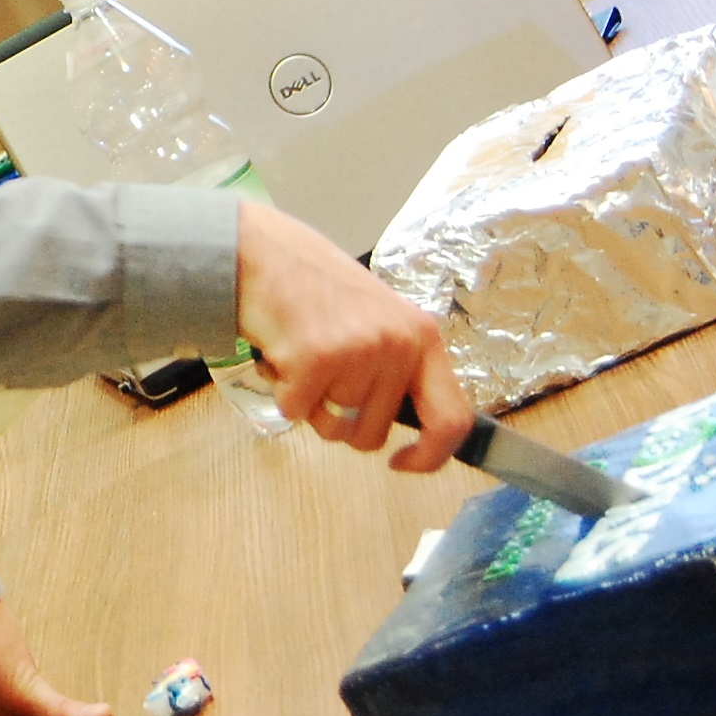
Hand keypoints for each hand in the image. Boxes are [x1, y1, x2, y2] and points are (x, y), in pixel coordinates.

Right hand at [235, 200, 472, 471]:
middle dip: (341, 422)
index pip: (452, 419)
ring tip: (301, 356)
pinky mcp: (317, 358)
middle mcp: (398, 344)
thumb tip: (412, 432)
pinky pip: (296, 412)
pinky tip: (281, 354)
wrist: (264, 253)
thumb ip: (398, 370)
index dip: (430, 456)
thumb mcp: (379, 323)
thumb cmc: (317, 290)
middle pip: (373, 433)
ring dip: (308, 403)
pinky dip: (281, 392)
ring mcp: (359, 350)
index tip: (401, 462)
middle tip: (322, 380)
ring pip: (334, 426)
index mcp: (423, 337)